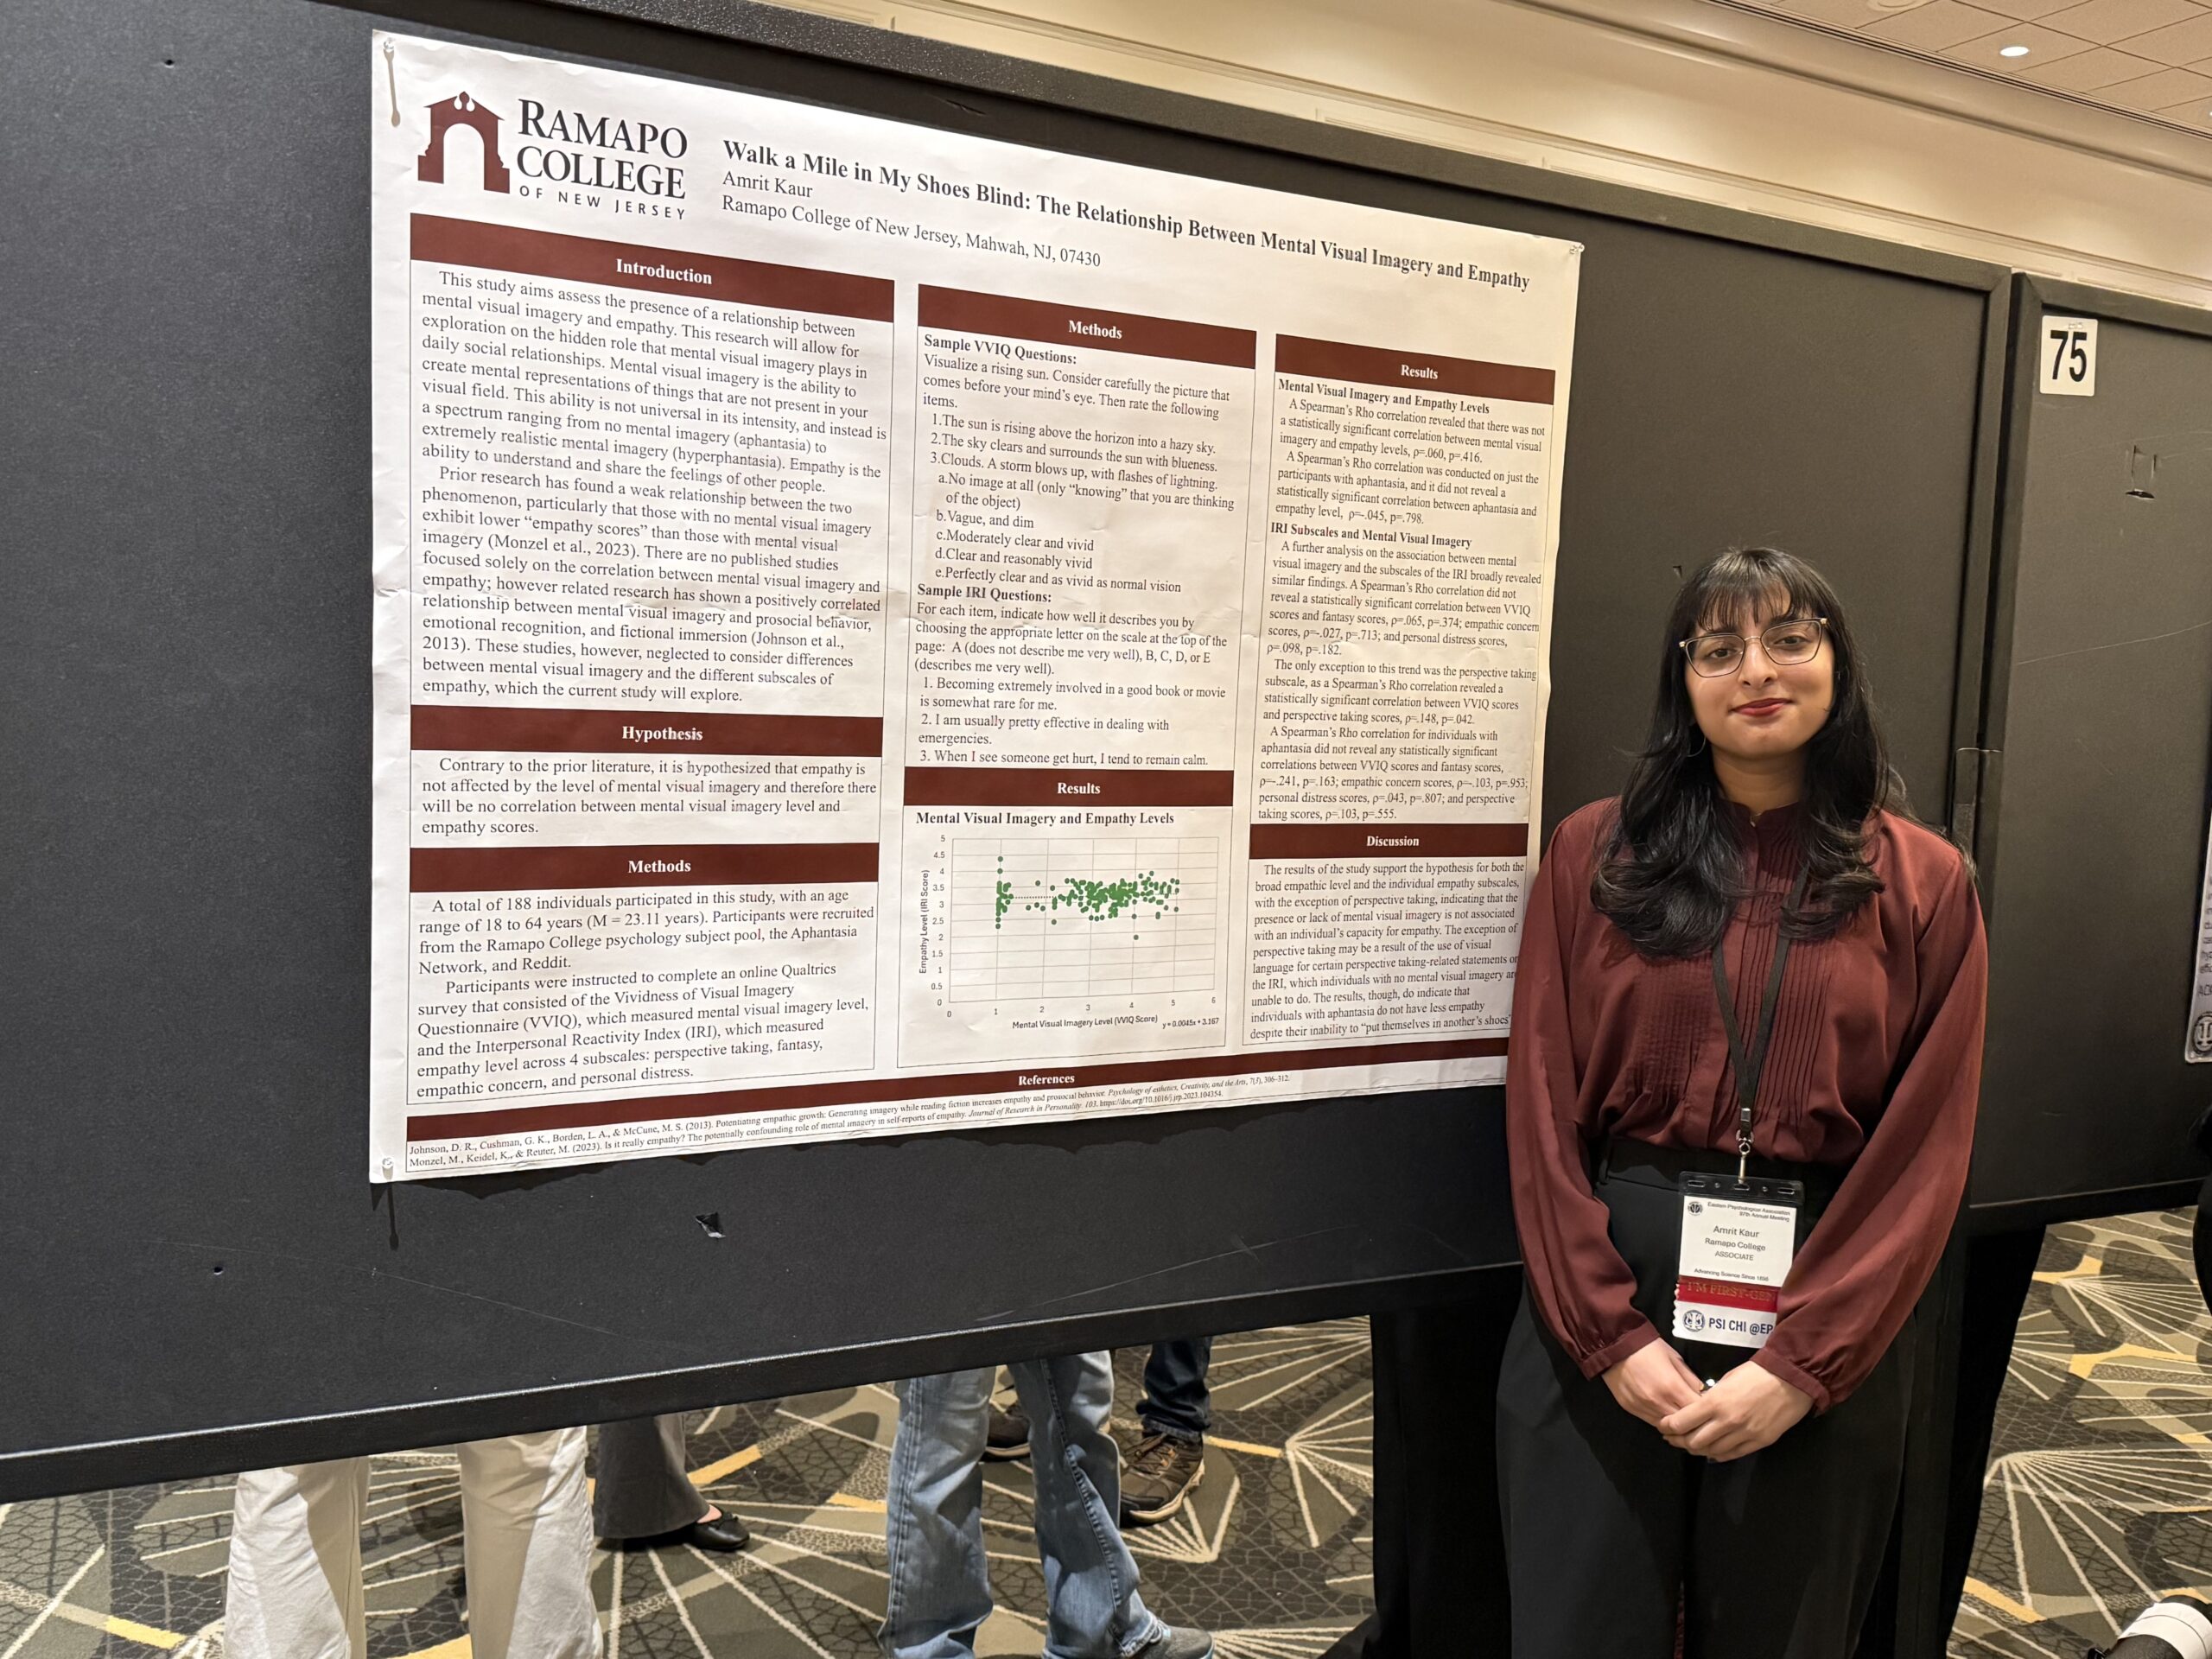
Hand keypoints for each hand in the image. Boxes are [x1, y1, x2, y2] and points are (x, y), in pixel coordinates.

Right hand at [1601, 1340, 1705, 1426]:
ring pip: (1668, 1427)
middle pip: (1683, 1423)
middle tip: (1699, 1417)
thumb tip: (1702, 1394)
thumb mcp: (1675, 1358)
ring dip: (1677, 1424)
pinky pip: (1653, 1422)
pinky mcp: (1631, 1410)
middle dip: (1693, 1421)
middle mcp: (1658, 1402)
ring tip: (1684, 1418)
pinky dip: (1662, 1420)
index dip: (1706, 1410)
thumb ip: (1690, 1379)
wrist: (1614, 1344)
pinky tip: (1666, 1414)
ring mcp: (1643, 1408)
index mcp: (1672, 1387)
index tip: (1710, 1408)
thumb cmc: (1647, 1347)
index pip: (1697, 1410)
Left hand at [1659, 1363, 1811, 1460]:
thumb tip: (1698, 1410)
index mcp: (1715, 1403)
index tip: (1663, 1426)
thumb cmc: (1756, 1374)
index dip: (1668, 1427)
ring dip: (1697, 1450)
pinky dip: (1717, 1454)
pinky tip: (1711, 1451)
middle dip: (1679, 1441)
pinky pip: (1731, 1455)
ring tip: (1690, 1445)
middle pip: (1693, 1442)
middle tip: (1672, 1438)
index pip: (1681, 1422)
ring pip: (1711, 1452)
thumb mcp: (1726, 1380)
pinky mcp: (1758, 1442)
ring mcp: (1743, 1434)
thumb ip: (1710, 1398)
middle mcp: (1726, 1422)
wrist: (1790, 1380)